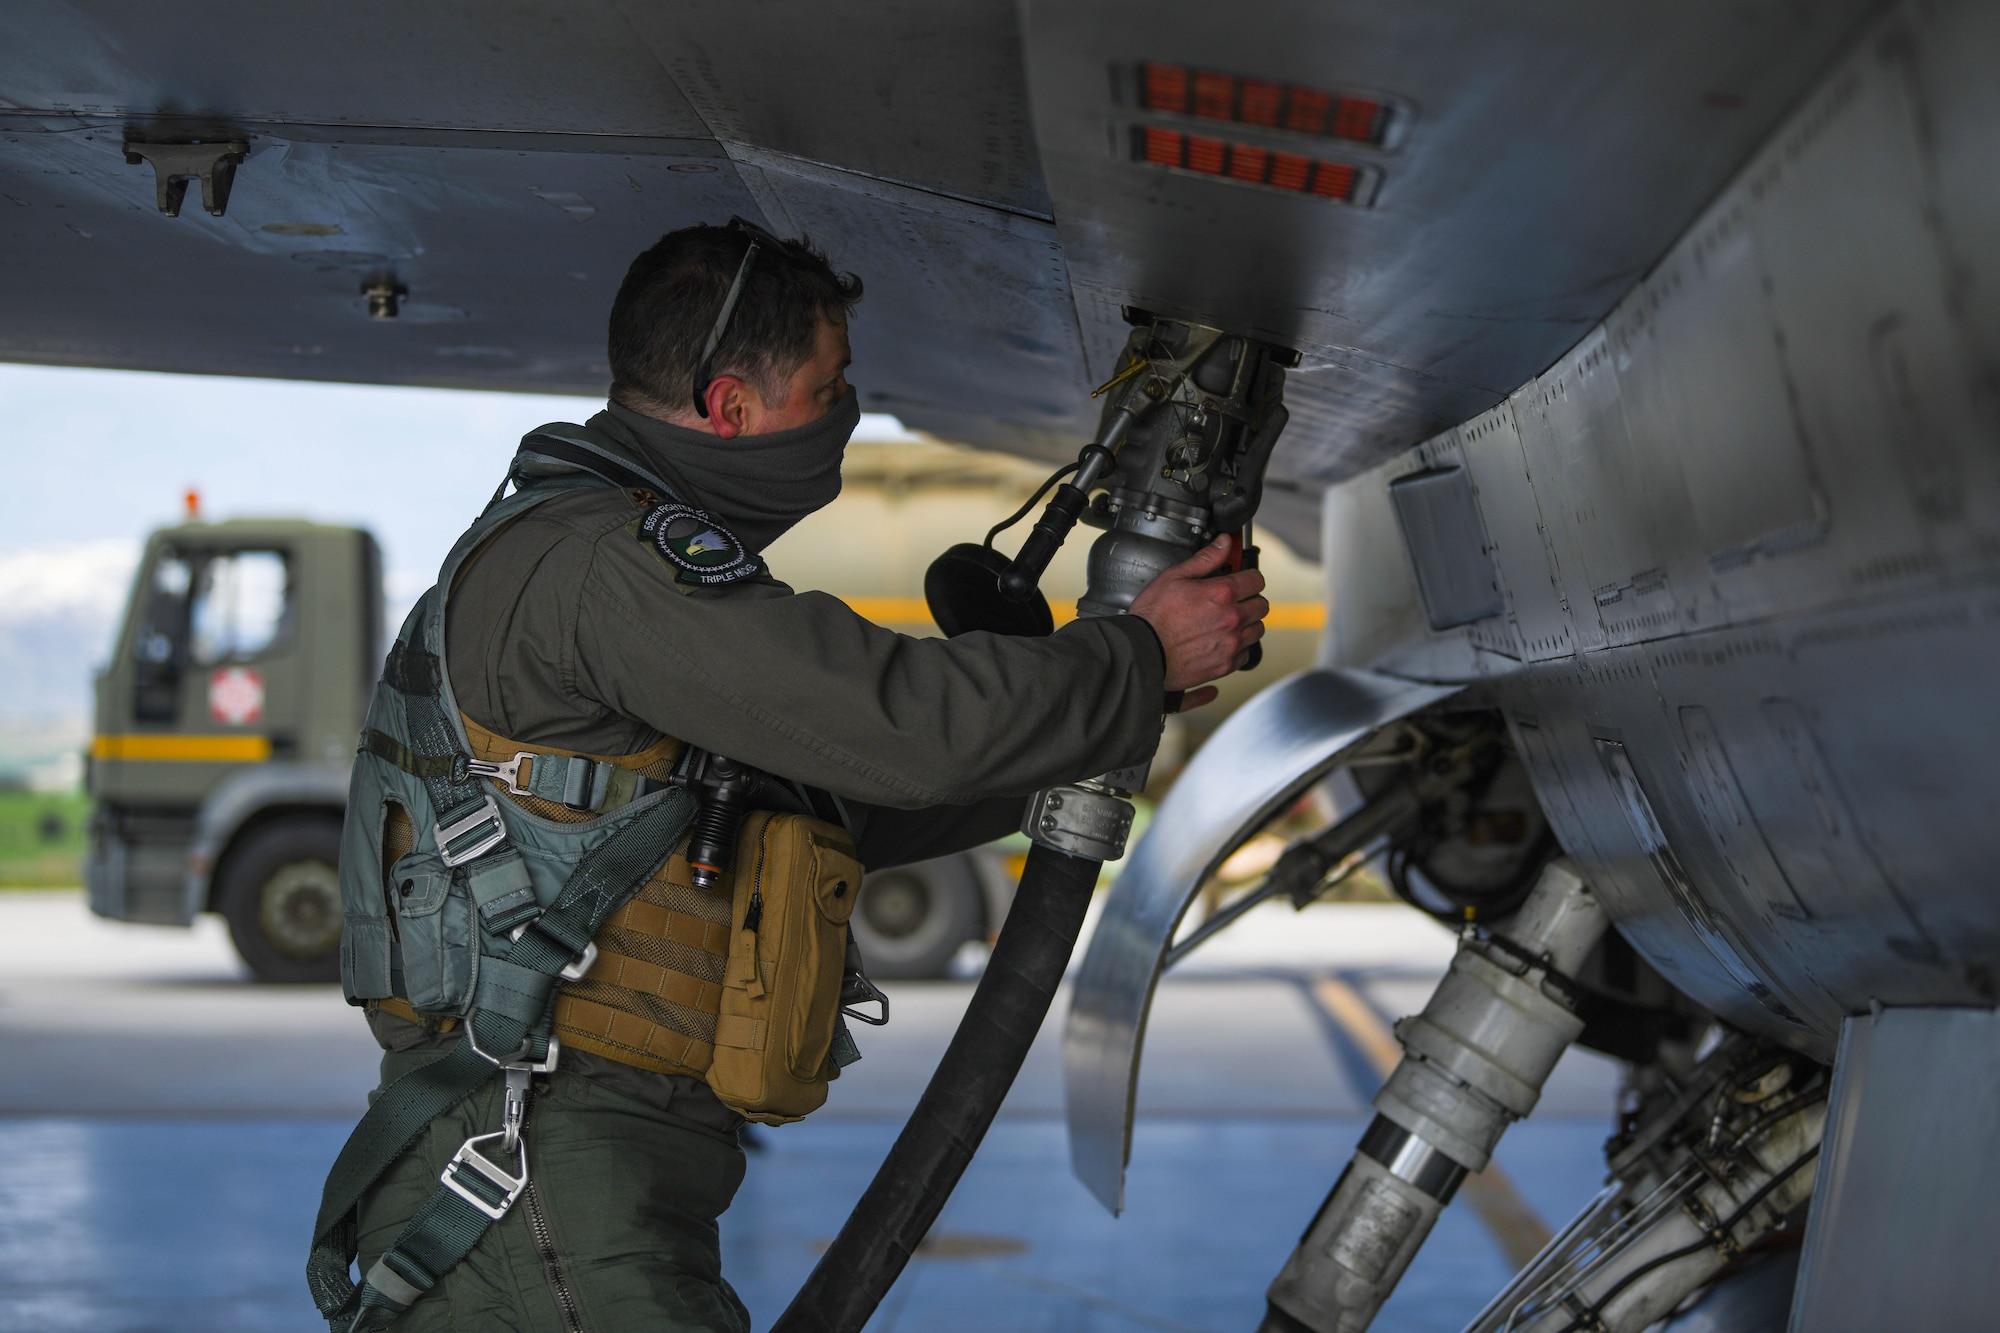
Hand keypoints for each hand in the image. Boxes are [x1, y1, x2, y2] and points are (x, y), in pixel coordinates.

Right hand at [1129, 536, 1268, 705]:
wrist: (1142, 653)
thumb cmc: (1153, 617)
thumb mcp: (1175, 577)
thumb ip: (1206, 558)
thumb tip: (1224, 543)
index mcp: (1222, 594)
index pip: (1256, 580)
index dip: (1248, 577)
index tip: (1241, 580)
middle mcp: (1232, 619)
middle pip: (1261, 605)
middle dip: (1250, 599)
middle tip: (1234, 601)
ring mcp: (1231, 643)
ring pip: (1257, 630)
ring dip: (1248, 623)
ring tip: (1228, 621)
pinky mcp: (1225, 664)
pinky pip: (1246, 654)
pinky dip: (1238, 647)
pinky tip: (1222, 641)